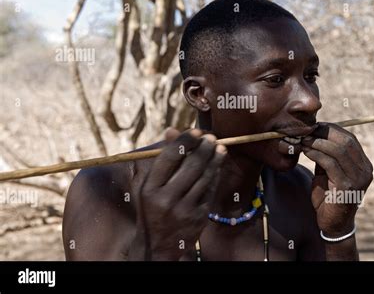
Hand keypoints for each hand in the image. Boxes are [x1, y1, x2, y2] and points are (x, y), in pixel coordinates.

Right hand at [130, 128, 225, 259]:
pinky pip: (210, 191)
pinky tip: (217, 165)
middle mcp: (166, 199)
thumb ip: (162, 160)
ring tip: (220, 148)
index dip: (185, 141)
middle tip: (211, 137)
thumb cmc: (152, 208)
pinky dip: (215, 176)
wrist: (156, 247)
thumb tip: (173, 131)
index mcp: (150, 188)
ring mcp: (184, 209)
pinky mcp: (198, 217)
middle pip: (191, 165)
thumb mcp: (149, 186)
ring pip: (205, 177)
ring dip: (215, 160)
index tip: (195, 131)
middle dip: (204, 148)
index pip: (169, 157)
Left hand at [302, 123, 372, 236]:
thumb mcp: (328, 172)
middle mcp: (365, 170)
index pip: (350, 138)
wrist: (332, 224)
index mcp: (363, 164)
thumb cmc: (328, 197)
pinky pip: (331, 164)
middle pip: (346, 141)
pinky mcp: (347, 187)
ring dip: (318, 142)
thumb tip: (315, 134)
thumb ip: (326, 155)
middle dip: (324, 133)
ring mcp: (359, 179)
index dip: (331, 129)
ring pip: (339, 150)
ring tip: (304, 140)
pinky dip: (317, 154)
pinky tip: (306, 151)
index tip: (313, 126)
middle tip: (306, 131)